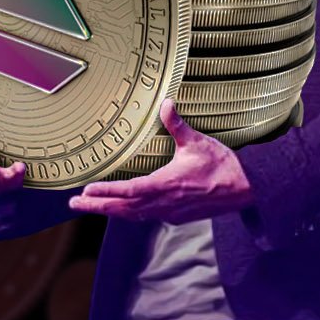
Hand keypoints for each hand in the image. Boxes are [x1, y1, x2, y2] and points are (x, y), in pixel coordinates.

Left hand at [67, 98, 254, 222]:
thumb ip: (177, 124)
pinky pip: (146, 217)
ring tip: (89, 205)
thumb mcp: (197, 142)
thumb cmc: (221, 165)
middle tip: (74, 202)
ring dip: (110, 210)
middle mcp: (164, 203)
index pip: (130, 190)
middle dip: (98, 205)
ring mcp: (170, 213)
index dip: (107, 191)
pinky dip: (129, 213)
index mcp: (167, 185)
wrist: (245, 189)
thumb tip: (166, 102)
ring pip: (133, 215)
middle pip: (124, 208)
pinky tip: (121, 209)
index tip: (87, 190)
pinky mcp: (176, 216)